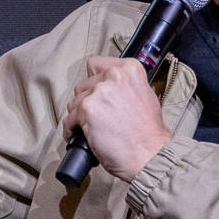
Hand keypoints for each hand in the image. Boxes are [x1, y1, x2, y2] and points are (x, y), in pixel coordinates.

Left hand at [64, 56, 171, 181]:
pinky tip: (80, 136)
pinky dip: (71, 130)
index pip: (95, 64)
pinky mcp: (87, 109)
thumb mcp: (144, 95)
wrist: (149, 154)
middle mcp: (114, 75)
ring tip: (90, 128)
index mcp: (129, 69)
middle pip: (83, 85)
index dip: (93, 80)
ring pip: (74, 102)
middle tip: (97, 116)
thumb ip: (124, 85)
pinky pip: (69, 119)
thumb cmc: (148, 132)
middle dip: (86, 101)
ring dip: (78, 116)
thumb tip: (106, 85)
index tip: (95, 92)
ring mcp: (99, 92)